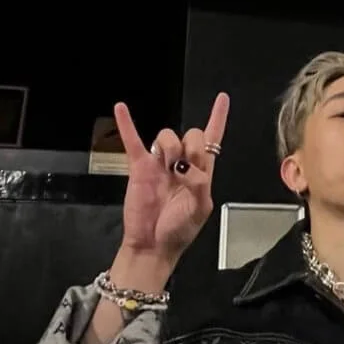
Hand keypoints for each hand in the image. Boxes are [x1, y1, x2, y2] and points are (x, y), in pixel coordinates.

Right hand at [113, 93, 229, 264]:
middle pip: (191, 134)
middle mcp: (181, 163)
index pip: (212, 139)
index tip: (222, 98)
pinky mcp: (139, 167)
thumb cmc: (180, 230)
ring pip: (166, 136)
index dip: (218, 118)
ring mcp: (159, 164)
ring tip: (168, 168)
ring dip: (170, 146)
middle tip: (184, 169)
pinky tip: (121, 107)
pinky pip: (133, 141)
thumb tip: (185, 166)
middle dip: (191, 145)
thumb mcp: (200, 208)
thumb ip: (200, 183)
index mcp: (201, 172)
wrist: (153, 245)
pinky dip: (127, 124)